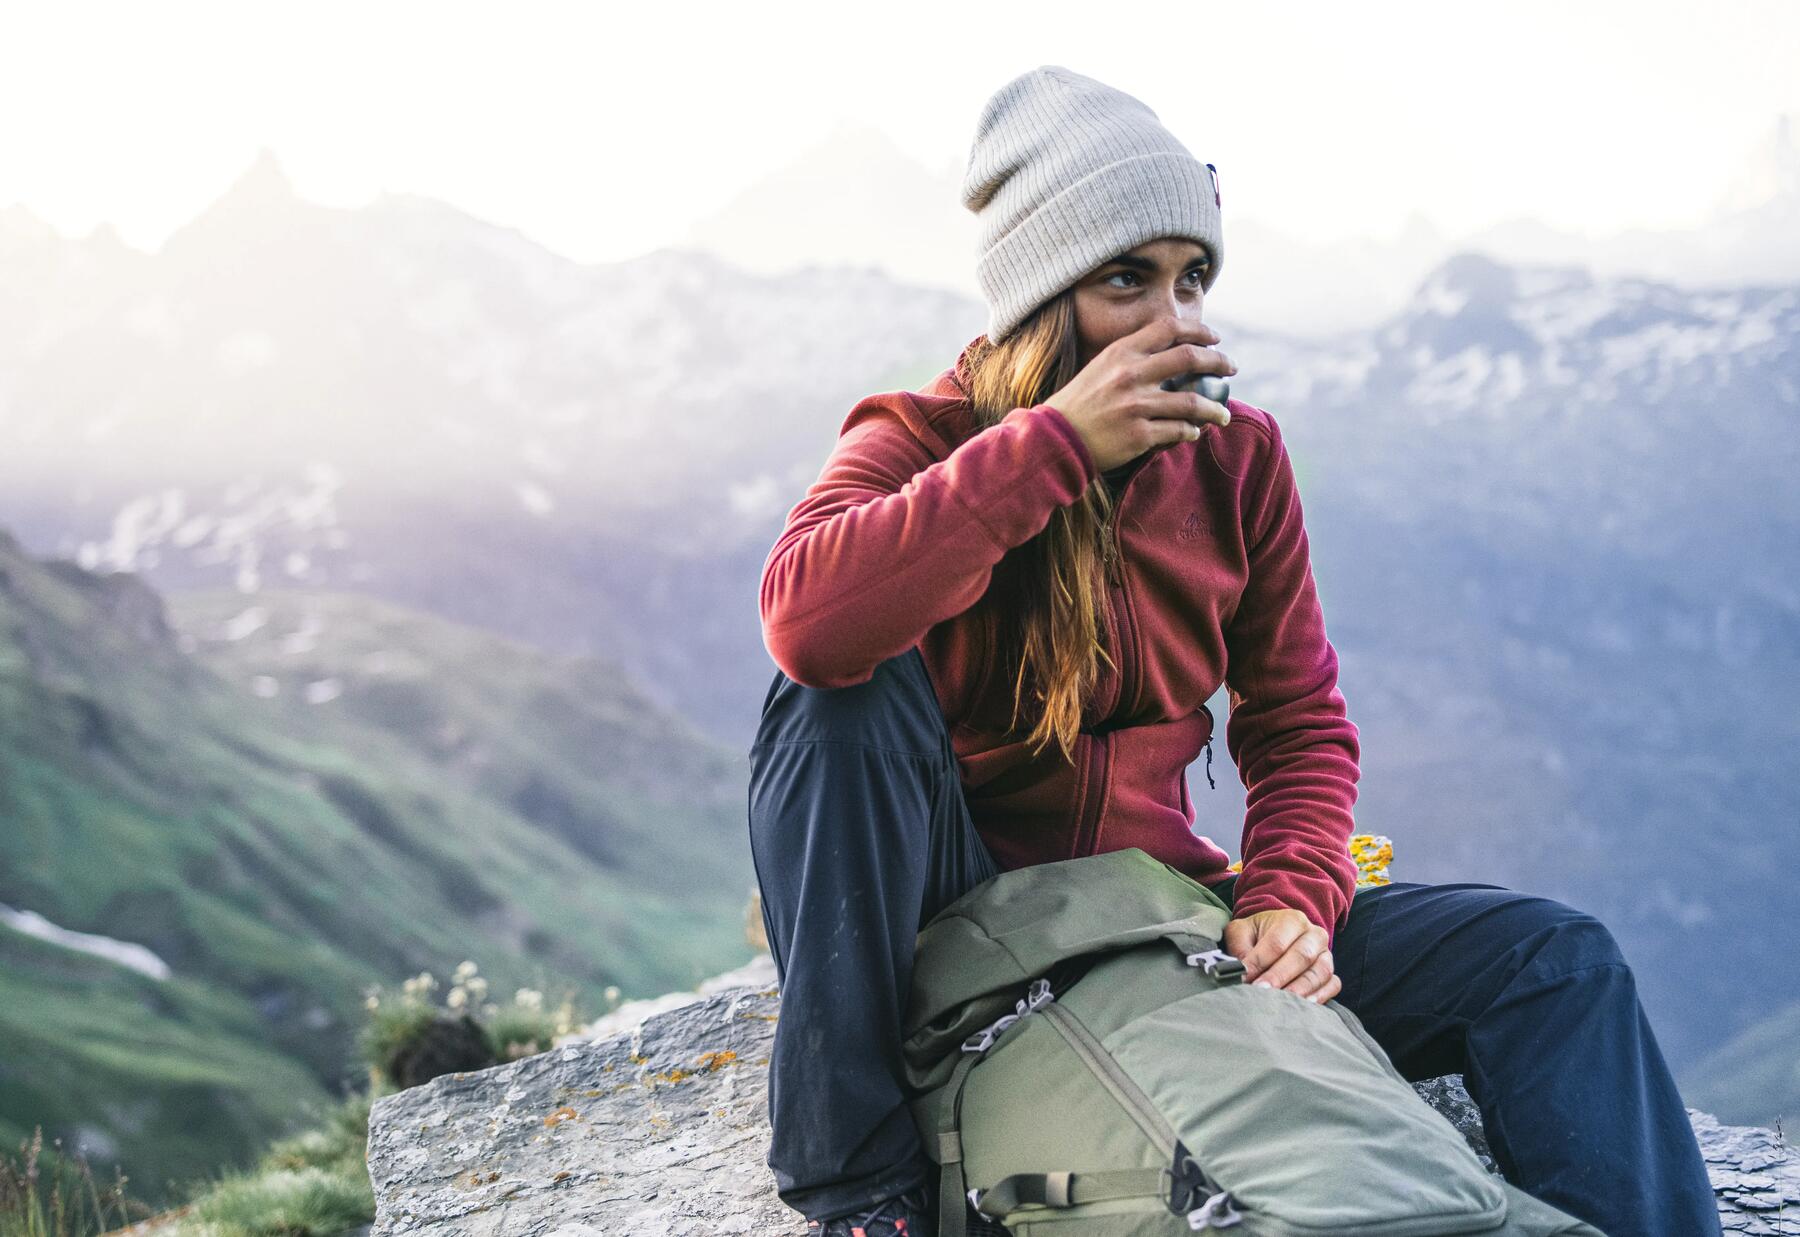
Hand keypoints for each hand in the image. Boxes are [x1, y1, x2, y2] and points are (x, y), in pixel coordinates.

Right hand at [1042, 315, 1237, 472]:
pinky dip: (1191, 432)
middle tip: (1231, 369)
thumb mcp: (1099, 369)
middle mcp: (1131, 375)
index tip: (1215, 339)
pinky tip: (1193, 433)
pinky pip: (1178, 431)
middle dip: (1219, 362)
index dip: (1198, 330)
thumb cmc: (1078, 404)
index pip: (1169, 328)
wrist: (1054, 439)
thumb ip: (1130, 359)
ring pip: (1192, 402)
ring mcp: (1136, 405)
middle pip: (1190, 358)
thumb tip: (1168, 354)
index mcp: (1121, 353)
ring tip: (1222, 416)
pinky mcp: (1139, 434)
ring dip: (1214, 410)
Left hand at [1220, 908, 1340, 1003]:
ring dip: (1299, 989)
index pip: (1277, 942)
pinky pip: (1332, 985)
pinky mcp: (1331, 974)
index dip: (1260, 961)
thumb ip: (1239, 947)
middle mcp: (1314, 935)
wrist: (1276, 937)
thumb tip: (1241, 971)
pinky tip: (1303, 1006)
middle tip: (1261, 991)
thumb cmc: (1256, 935)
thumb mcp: (1242, 932)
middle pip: (1301, 956)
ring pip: (1319, 972)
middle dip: (1280, 976)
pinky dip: (1320, 996)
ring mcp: (1326, 955)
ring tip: (1280, 1003)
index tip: (1245, 977)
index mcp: (1292, 920)